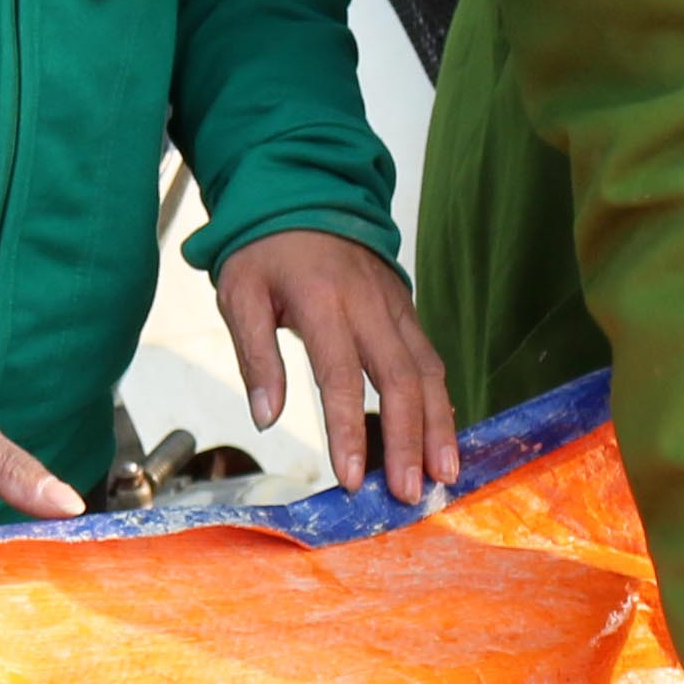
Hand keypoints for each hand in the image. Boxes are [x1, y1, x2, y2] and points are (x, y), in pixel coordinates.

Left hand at [213, 229, 458, 501]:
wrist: (305, 190)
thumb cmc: (265, 249)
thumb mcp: (240, 295)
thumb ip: (255, 357)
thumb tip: (267, 417)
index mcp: (323, 303)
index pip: (341, 379)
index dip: (349, 433)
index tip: (354, 480)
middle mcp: (369, 306)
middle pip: (402, 382)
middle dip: (409, 442)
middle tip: (412, 493)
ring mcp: (395, 307)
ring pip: (429, 372)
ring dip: (439, 426)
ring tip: (444, 474)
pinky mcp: (406, 309)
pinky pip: (430, 359)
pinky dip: (441, 401)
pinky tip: (442, 435)